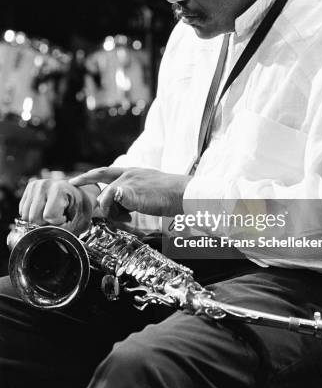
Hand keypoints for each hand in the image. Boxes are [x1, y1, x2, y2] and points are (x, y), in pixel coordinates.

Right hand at [19, 179, 95, 233]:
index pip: (48, 216)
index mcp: (59, 189)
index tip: (66, 216)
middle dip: (46, 222)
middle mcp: (44, 185)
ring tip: (52, 211)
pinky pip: (22, 212)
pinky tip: (44, 209)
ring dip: (39, 219)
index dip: (58, 222)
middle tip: (58, 215)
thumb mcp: (80, 221)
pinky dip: (33, 215)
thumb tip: (48, 233)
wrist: (79, 196)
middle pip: (34, 217)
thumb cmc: (81, 208)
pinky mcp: (29, 189)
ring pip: (25, 216)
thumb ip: (65, 230)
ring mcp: (35, 185)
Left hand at [69, 167, 191, 216]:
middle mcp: (129, 173)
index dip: (93, 174)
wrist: (182, 194)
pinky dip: (115, 211)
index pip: (108, 170)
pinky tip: (130, 216)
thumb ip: (134, 194)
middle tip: (73, 183)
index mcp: (134, 172)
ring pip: (106, 196)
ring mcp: (128, 181)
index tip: (80, 178)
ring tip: (129, 216)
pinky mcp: (128, 190)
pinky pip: (110, 202)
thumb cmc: (171, 195)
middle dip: (84, 178)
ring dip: (112, 210)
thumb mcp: (149, 189)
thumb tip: (122, 205)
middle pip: (101, 175)